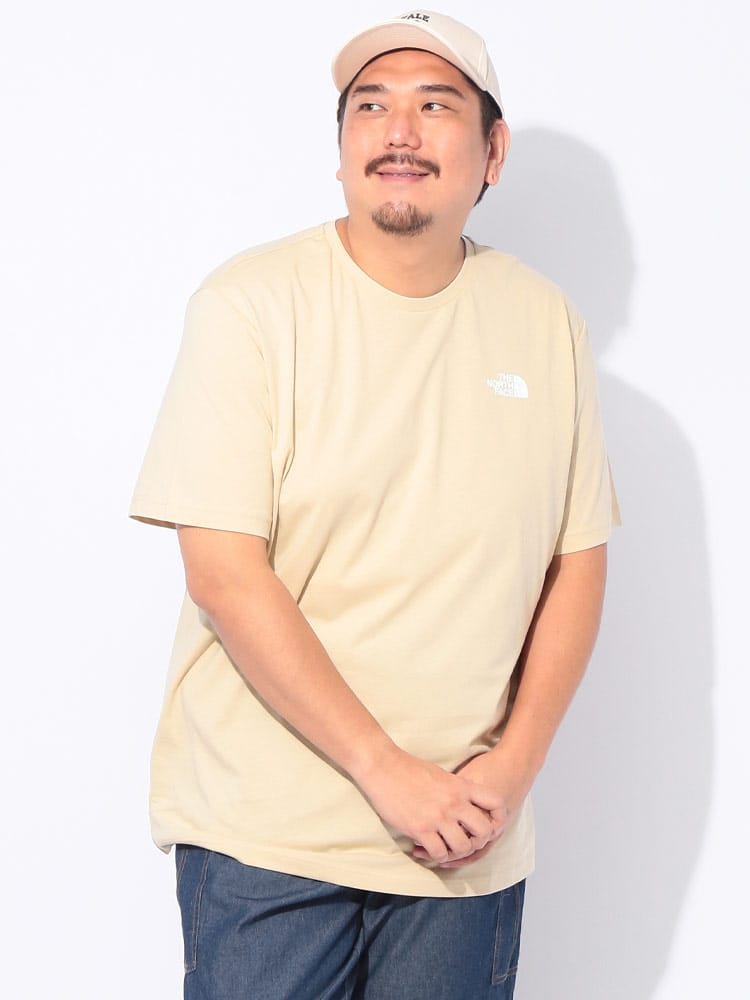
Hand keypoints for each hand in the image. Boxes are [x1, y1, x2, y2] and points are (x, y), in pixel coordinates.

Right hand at [412, 751, 519, 868]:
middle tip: (464, 841)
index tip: (489, 824)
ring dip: (455, 852)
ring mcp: (438, 817)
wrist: (383, 767)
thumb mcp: (441, 774)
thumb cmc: (409, 768)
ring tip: (443, 848)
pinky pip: (438, 853)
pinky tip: (424, 849)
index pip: (495, 802)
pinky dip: (434, 856)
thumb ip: (456, 789)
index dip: (498, 817)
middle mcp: (454, 803)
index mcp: (461, 786)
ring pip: (462, 847)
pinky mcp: (420, 829)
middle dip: (477, 840)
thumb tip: (464, 803)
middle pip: (483, 831)